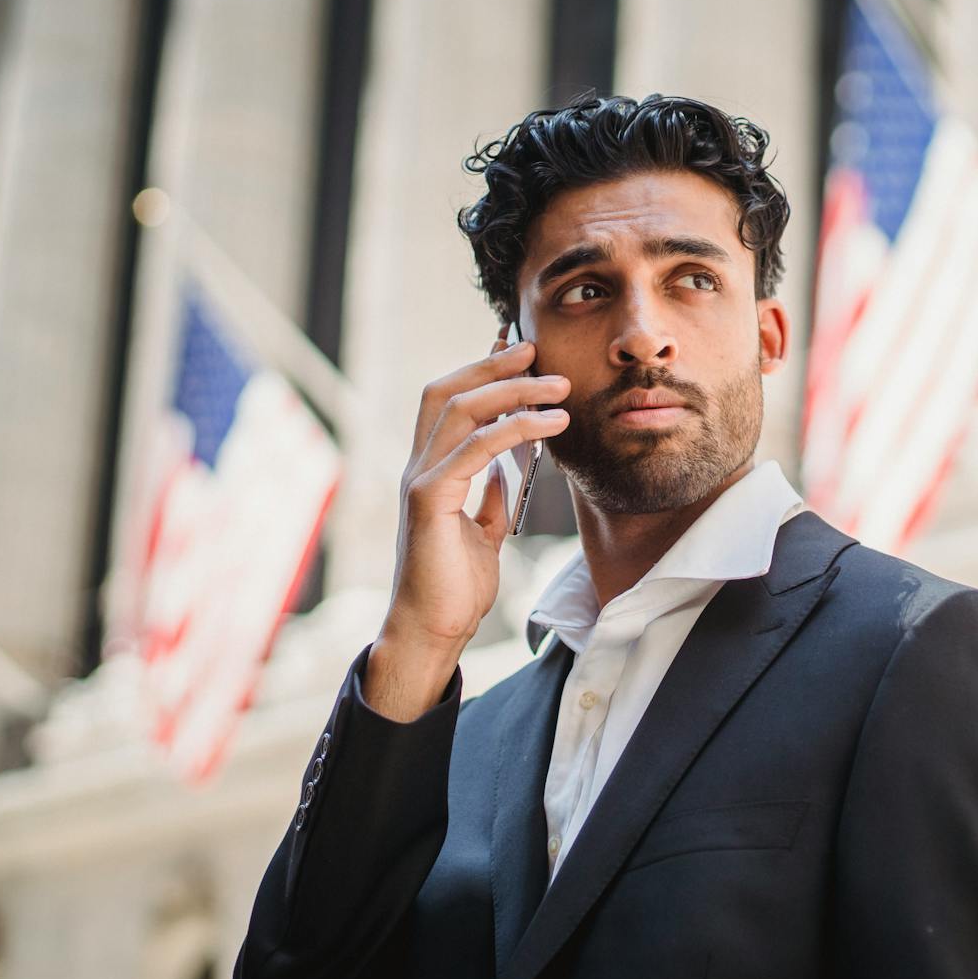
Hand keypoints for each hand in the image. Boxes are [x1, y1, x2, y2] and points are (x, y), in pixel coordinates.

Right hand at [365, 330, 569, 720]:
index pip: (449, 403)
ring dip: (514, 391)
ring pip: (462, 411)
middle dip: (491, 364)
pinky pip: (474, 449)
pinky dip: (515, 429)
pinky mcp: (429, 500)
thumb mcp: (482, 531)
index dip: (480, 370)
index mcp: (430, 471)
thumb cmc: (455, 587)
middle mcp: (418, 467)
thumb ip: (489, 496)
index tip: (517, 349)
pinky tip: (551, 425)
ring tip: (559, 386)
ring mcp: (420, 480)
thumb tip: (505, 467)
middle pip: (447, 390)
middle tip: (533, 347)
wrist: (431, 632)